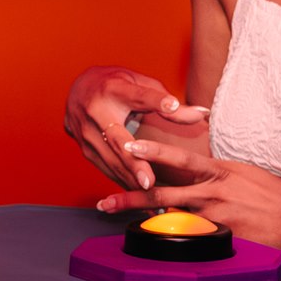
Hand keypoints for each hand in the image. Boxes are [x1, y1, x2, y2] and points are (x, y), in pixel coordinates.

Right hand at [63, 65, 209, 188]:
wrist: (78, 90)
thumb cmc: (117, 86)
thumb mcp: (141, 85)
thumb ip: (169, 104)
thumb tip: (202, 114)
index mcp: (114, 89)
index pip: (138, 94)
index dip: (155, 100)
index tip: (171, 105)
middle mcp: (95, 111)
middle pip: (117, 139)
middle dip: (132, 162)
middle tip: (149, 182)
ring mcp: (85, 131)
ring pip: (109, 160)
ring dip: (129, 179)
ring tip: (150, 196)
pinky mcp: (83, 148)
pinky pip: (105, 168)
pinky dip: (121, 181)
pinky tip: (137, 193)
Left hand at [95, 137, 280, 250]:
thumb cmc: (273, 194)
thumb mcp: (242, 171)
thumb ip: (215, 170)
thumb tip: (195, 167)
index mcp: (217, 171)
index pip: (178, 157)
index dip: (152, 151)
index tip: (128, 145)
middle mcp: (211, 192)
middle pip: (163, 193)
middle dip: (130, 197)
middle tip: (105, 202)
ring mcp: (215, 216)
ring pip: (172, 219)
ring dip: (147, 224)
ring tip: (124, 229)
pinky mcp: (222, 237)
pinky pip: (193, 240)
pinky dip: (178, 241)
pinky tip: (164, 246)